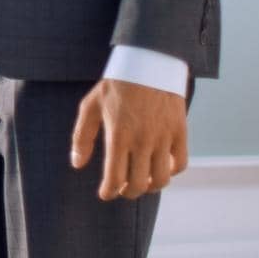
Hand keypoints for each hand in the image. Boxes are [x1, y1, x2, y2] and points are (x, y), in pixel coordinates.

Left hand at [71, 78, 188, 199]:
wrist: (147, 63)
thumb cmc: (115, 85)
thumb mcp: (91, 106)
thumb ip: (82, 136)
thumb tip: (77, 164)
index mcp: (118, 136)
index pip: (114, 177)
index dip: (108, 191)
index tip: (105, 194)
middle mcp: (142, 141)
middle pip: (138, 184)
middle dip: (127, 192)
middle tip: (121, 190)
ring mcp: (163, 138)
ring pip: (162, 179)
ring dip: (150, 187)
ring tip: (141, 183)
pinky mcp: (180, 132)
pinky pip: (180, 164)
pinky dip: (172, 172)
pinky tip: (160, 169)